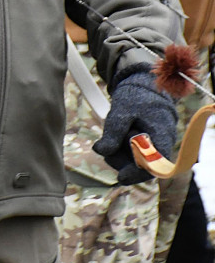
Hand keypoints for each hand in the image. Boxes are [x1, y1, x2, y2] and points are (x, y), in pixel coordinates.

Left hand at [93, 69, 176, 184]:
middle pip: (141, 166)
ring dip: (118, 153)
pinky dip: (120, 148)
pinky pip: (132, 153)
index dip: (137, 174)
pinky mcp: (145, 144)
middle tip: (106, 144)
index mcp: (162, 137)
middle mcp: (161, 144)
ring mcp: (154, 145)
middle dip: (120, 159)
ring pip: (134, 160)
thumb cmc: (136, 96)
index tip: (120, 178)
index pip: (154, 166)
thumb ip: (112, 132)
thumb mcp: (121, 112)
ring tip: (112, 135)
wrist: (144, 84)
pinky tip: (115, 135)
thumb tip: (100, 151)